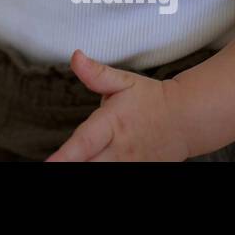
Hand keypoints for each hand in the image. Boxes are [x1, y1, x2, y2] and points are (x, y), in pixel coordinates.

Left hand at [44, 49, 189, 161]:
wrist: (185, 119)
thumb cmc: (150, 99)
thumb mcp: (123, 81)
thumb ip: (96, 74)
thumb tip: (75, 56)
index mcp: (111, 124)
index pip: (85, 142)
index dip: (66, 156)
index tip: (49, 165)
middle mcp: (120, 149)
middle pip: (91, 166)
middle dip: (71, 167)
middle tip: (52, 169)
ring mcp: (130, 165)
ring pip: (103, 174)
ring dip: (87, 171)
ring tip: (63, 168)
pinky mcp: (138, 172)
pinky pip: (117, 177)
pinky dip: (102, 174)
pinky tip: (92, 167)